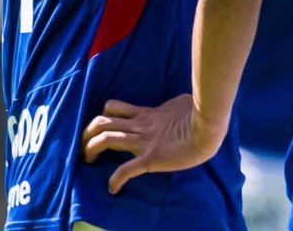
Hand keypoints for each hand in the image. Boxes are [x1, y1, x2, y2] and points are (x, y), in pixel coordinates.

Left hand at [81, 95, 221, 193]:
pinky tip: (113, 188)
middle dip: (87, 132)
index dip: (101, 116)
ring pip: (106, 139)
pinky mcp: (150, 158)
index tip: (96, 130)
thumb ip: (174, 108)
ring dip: (91, 148)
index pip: (115, 109)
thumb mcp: (183, 104)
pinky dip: (115, 180)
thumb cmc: (202, 114)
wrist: (209, 128)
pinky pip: (125, 170)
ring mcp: (144, 141)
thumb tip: (180, 106)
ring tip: (88, 158)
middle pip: (102, 121)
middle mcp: (141, 126)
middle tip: (83, 144)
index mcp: (148, 114)